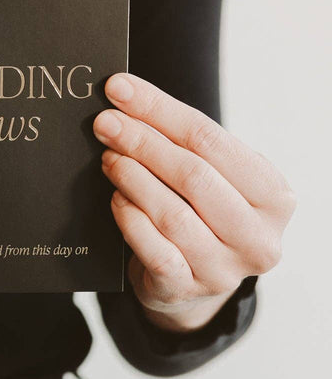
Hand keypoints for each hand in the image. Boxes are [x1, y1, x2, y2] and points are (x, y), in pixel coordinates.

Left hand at [92, 73, 295, 333]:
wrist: (191, 284)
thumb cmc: (201, 215)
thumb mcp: (212, 178)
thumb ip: (183, 143)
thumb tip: (124, 98)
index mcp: (275, 196)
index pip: (211, 140)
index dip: (160, 110)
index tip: (118, 89)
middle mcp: (258, 236)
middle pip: (193, 175)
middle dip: (142, 142)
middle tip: (105, 123)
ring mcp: (225, 270)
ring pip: (173, 214)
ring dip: (133, 179)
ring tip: (109, 158)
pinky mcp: (188, 290)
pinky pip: (154, 249)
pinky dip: (130, 219)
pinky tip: (116, 198)